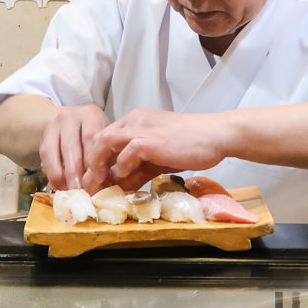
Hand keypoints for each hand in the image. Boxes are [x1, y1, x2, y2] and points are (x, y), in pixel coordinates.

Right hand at [39, 105, 110, 191]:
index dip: (94, 160)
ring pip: (56, 152)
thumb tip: (113, 179)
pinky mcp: (44, 137)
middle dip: (78, 172)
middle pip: (73, 146)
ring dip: (64, 175)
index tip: (100, 180)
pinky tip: (61, 187)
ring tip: (72, 192)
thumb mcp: (104, 135)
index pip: (92, 138)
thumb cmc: (94, 133)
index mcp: (92, 115)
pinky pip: (46, 157)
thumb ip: (108, 151)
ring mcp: (54, 125)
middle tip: (84, 191)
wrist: (69, 121)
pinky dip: (53, 174)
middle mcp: (71, 117)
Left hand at [82, 109, 224, 192]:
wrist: (216, 135)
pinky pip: (127, 151)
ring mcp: (143, 128)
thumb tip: (120, 185)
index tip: (95, 182)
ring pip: (105, 141)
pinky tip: (126, 176)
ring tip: (100, 183)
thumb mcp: (158, 159)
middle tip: (91, 187)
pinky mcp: (153, 139)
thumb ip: (138, 169)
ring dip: (98, 164)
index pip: (104, 138)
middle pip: (98, 139)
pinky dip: (122, 165)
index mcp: (135, 121)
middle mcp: (135, 121)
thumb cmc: (192, 146)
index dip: (95, 161)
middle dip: (90, 165)